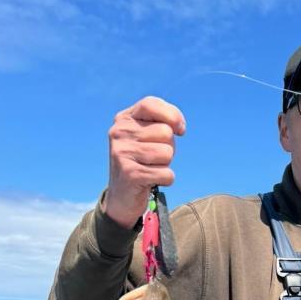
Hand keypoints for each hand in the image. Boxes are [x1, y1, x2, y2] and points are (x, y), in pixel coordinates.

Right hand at [103, 96, 185, 228]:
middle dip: (169, 147)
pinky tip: (152, 180)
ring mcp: (122, 153)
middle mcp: (119, 132)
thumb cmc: (142, 161)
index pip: (151, 104)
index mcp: (124, 119)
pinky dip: (165, 180)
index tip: (181, 130)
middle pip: (165, 132)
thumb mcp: (146, 136)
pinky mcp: (130, 174)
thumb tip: (179, 128)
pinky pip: (166, 174)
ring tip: (151, 168)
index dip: (172, 115)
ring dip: (166, 165)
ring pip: (167, 153)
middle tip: (155, 158)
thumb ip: (162, 123)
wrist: (121, 195)